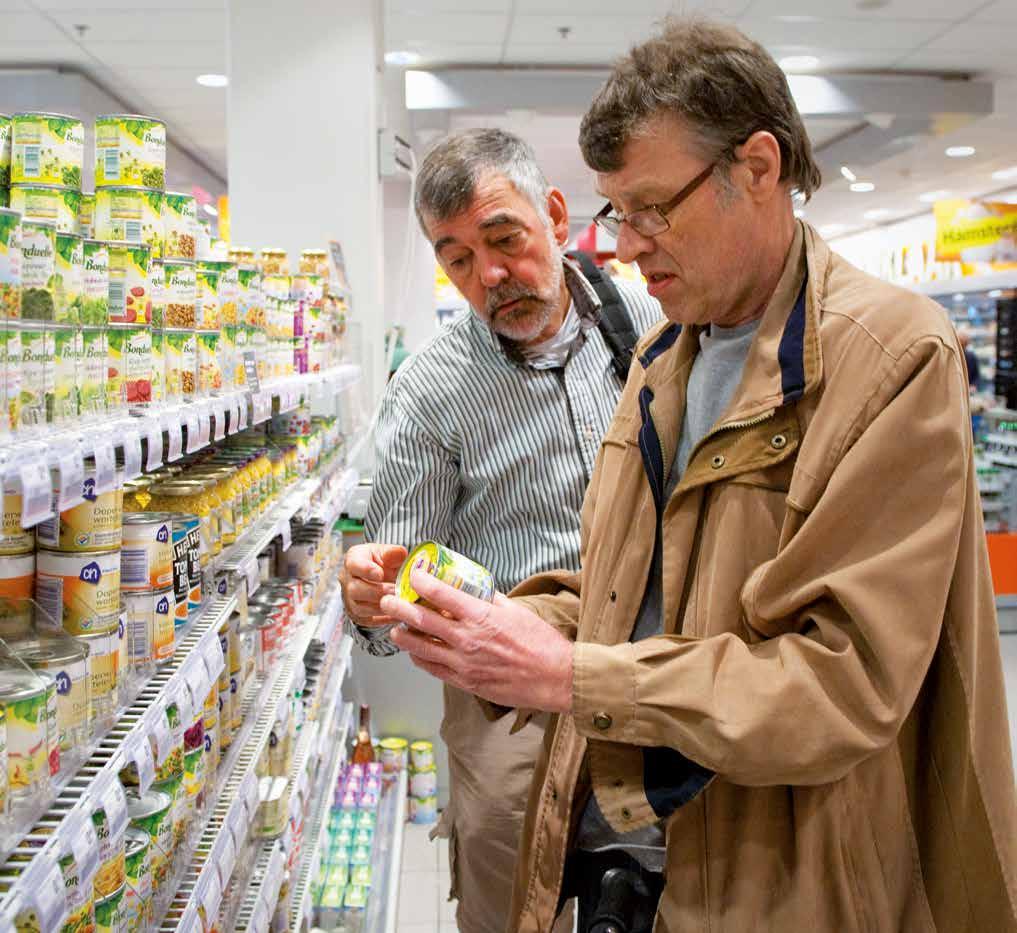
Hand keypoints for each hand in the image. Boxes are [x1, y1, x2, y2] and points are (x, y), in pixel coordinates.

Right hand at [340, 543, 407, 626]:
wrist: (380, 577)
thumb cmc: (383, 562)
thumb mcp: (388, 553)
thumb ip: (394, 552)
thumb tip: (400, 553)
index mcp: (353, 559)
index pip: (353, 564)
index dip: (366, 570)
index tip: (380, 574)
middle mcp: (346, 580)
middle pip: (355, 589)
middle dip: (378, 591)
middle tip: (395, 591)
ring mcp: (349, 599)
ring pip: (360, 608)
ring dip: (381, 606)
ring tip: (399, 603)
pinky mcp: (357, 615)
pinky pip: (368, 621)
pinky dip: (384, 619)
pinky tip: (398, 614)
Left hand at [380, 568, 573, 712]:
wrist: (554, 678)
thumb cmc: (540, 643)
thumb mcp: (516, 610)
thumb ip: (490, 599)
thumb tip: (474, 587)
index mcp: (481, 616)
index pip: (441, 594)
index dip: (420, 581)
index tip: (412, 574)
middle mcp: (467, 639)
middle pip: (421, 620)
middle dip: (399, 608)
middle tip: (388, 601)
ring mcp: (464, 663)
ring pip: (421, 648)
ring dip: (404, 637)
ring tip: (396, 629)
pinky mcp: (465, 682)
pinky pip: (433, 669)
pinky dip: (420, 659)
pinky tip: (416, 653)